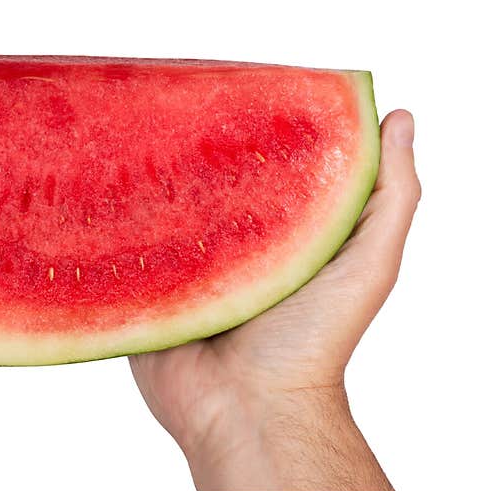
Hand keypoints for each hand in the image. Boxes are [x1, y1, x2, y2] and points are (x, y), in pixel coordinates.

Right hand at [130, 110, 419, 490]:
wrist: (251, 408)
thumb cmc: (315, 339)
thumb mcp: (369, 261)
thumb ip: (388, 195)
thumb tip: (398, 118)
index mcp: (277, 233)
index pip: (264, 167)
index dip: (256, 130)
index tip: (242, 82)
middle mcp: (229, 246)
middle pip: (205, 186)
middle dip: (190, 149)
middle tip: (169, 97)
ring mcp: (183, 269)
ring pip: (158, 214)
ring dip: (144, 182)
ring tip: (123, 132)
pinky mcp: (144, 292)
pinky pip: (123, 254)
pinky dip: (111, 227)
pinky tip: (93, 189)